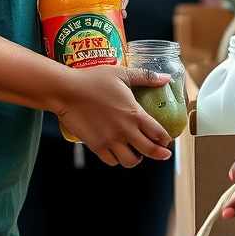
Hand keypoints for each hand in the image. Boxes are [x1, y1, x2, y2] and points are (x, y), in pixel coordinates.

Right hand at [57, 65, 172, 167]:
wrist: (66, 91)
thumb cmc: (93, 79)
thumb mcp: (122, 74)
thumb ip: (145, 77)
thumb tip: (166, 78)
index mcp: (134, 113)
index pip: (158, 133)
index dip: (165, 139)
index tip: (167, 140)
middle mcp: (124, 130)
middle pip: (149, 151)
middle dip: (159, 154)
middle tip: (162, 154)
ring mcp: (110, 140)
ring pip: (131, 161)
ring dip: (137, 158)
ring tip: (137, 152)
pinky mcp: (96, 146)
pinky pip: (112, 161)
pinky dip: (117, 159)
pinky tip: (118, 151)